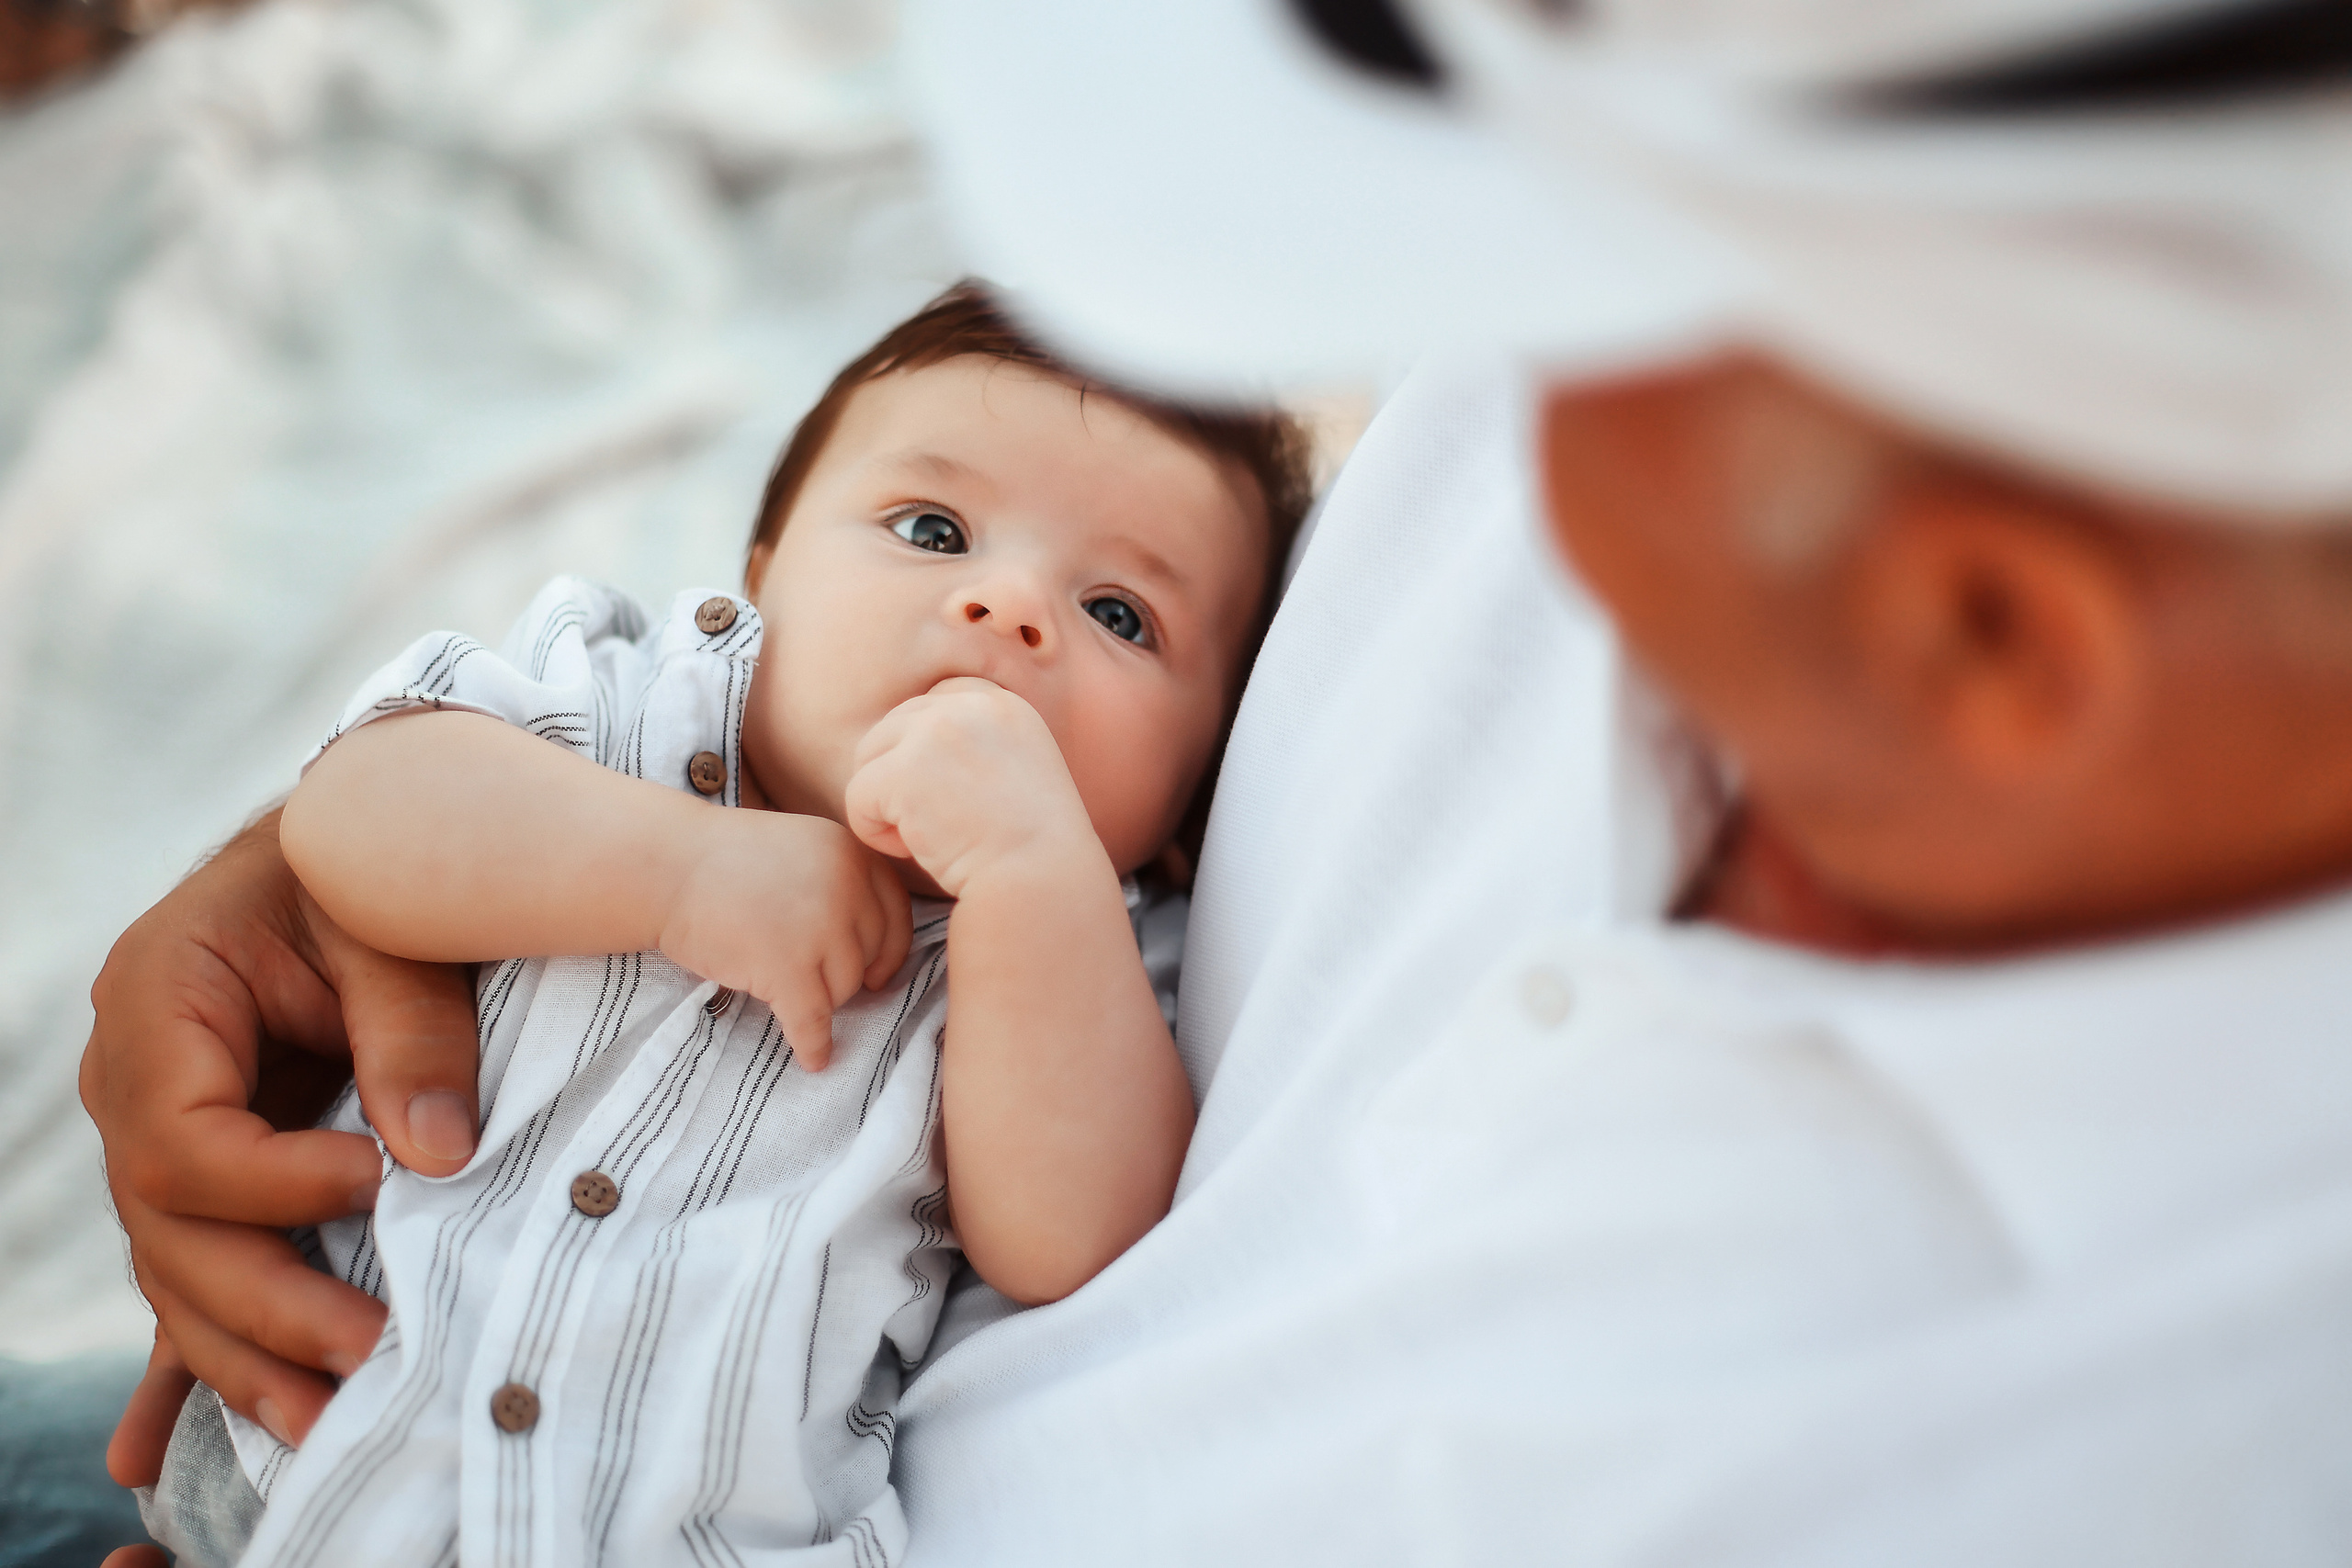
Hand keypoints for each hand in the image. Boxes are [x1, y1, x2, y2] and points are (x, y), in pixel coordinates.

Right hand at [80, 813, 480, 1471]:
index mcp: (160, 1001)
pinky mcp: (211, 1175)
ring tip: (326, 1427)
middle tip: (370, 1353)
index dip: (267, 1182)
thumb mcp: (395, 924)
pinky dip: (202, 1357)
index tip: (368, 1186)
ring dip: (246, 1355)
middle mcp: (138, 1082)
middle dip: (266, 1303)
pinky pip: (198, 1274)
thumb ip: (413, 1030)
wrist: (360, 843)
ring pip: (181, 1270)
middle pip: (171, 1227)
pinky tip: (173, 1450)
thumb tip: (439, 1158)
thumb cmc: (376, 870)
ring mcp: (163, 1135)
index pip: (180, 1136)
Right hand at [656, 812, 911, 1069]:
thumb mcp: (802, 849)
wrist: (663, 868)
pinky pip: (814, 1021)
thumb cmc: (724, 863)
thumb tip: (878, 954)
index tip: (875, 971)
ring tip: (780, 985)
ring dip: (819, 999)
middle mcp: (847, 887)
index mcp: (852, 854)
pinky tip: (813, 1059)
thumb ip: (842, 884)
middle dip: (846, 975)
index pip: (896, 915)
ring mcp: (819, 928)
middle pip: (872, 956)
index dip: (887, 950)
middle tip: (813, 979)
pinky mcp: (787, 968)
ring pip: (845, 990)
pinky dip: (813, 1045)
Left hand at [844, 677, 1101, 898]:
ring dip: (886, 803)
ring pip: (869, 757)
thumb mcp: (1017, 773)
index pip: (934, 705)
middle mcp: (970, 705)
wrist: (1041, 883)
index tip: (958, 801)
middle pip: (893, 727)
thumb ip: (974, 743)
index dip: (928, 757)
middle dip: (901, 779)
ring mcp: (937, 734)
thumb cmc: (1028, 848)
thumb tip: (907, 738)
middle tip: (940, 825)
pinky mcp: (906, 772)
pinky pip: (856, 796)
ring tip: (927, 837)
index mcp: (1002, 704)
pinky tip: (915, 851)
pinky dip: (875, 834)